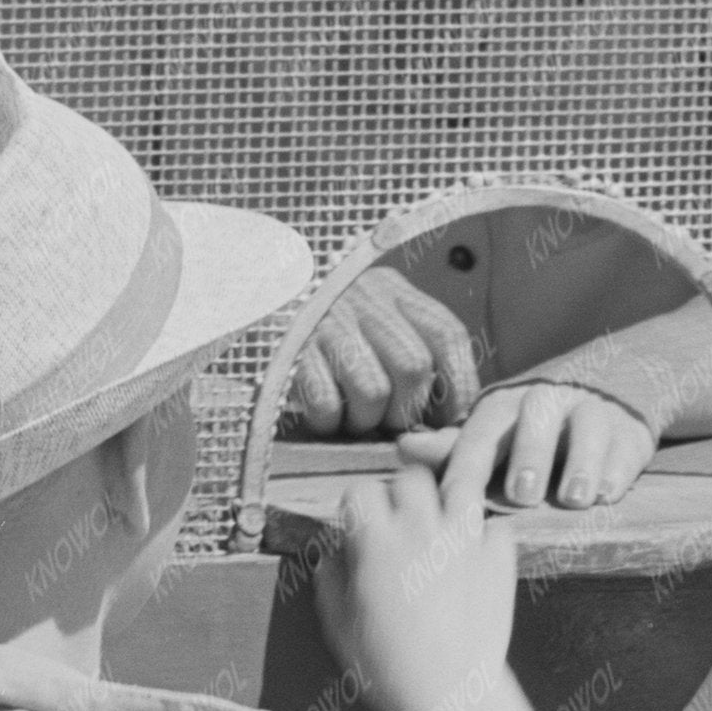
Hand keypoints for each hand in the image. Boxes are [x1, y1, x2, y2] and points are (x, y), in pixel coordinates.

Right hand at [281, 272, 482, 440]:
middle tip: (387, 420)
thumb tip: (452, 418)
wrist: (253, 289)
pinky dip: (329, 421)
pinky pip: (325, 404)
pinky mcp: (290, 350)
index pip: (448, 337)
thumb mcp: (378, 317)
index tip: (450, 418)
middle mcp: (364, 298)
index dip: (458, 386)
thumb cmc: (330, 324)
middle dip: (406, 410)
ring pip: (373, 390)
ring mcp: (325, 322)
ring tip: (352, 416)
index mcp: (394, 290)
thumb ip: (418, 349)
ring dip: (366, 418)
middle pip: (413, 367)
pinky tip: (323, 413)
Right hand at [318, 409, 523, 710]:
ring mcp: (466, 541)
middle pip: (412, 477)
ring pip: (461, 482)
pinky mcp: (500, 560)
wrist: (450, 699)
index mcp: (377, 543)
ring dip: (448, 496)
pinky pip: (497, 526)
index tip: (358, 523)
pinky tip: (475, 555)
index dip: (356, 504)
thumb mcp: (338, 629)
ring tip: (442, 520)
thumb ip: (330, 583)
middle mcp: (422, 530)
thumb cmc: (386, 671)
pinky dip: (487, 534)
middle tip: (401, 519)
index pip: (360, 489)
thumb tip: (328, 558)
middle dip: (402, 491)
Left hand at [455, 375, 658, 512]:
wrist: (602, 396)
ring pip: (588, 426)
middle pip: (537, 417)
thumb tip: (402, 448)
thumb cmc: (528, 432)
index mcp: (507, 407)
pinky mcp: (629, 431)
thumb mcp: (492, 438)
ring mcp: (592, 412)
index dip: (468, 464)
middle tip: (522, 496)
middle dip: (530, 454)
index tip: (457, 501)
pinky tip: (608, 494)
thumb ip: (454, 450)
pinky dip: (617, 469)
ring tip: (575, 499)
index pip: (483, 432)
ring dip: (581, 462)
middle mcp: (549, 401)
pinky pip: (626, 445)